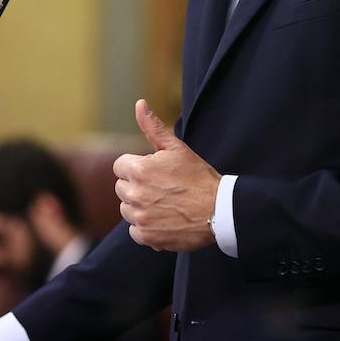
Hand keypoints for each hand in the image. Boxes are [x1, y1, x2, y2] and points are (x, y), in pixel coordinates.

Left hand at [113, 99, 220, 251]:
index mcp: (139, 169)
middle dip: (136, 186)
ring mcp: (140, 218)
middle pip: (121, 188)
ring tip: (164, 203)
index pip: (120, 166)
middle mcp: (135, 194)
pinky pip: (135, 231)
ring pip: (127, 209)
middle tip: (162, 187)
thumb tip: (139, 104)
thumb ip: (153, 126)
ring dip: (140, 207)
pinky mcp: (147, 237)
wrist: (219, 211)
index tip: (154, 172)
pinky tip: (165, 219)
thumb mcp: (177, 148)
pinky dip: (146, 227)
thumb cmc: (199, 176)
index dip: (137, 167)